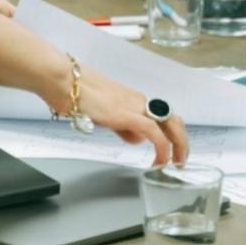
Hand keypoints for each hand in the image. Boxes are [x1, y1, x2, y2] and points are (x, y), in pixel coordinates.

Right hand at [62, 63, 189, 165]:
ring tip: (175, 163)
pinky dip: (161, 146)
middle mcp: (139, 101)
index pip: (163, 116)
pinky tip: (159, 160)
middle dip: (182, 141)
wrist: (63, 80)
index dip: (173, 134)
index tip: (174, 151)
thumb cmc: (77, 94)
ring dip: (178, 145)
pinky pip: (152, 131)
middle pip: (173, 120)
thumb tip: (134, 137)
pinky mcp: (125, 113)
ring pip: (169, 123)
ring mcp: (134, 106)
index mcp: (135, 101)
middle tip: (181, 160)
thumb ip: (122, 126)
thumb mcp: (105, 114)